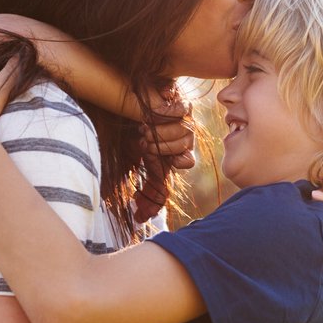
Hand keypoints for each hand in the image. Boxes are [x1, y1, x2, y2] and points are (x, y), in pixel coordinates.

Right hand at [133, 95, 193, 222]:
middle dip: (162, 144)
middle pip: (185, 144)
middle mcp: (186, 137)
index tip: (154, 157)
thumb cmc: (142, 138)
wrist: (136, 112)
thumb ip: (151, 187)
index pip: (187, 162)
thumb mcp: (147, 163)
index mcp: (181, 153)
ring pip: (185, 128)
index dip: (173, 160)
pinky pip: (182, 109)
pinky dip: (165, 113)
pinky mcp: (183, 102)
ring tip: (144, 129)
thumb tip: (142, 219)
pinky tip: (152, 115)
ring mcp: (186, 119)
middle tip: (144, 141)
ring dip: (161, 131)